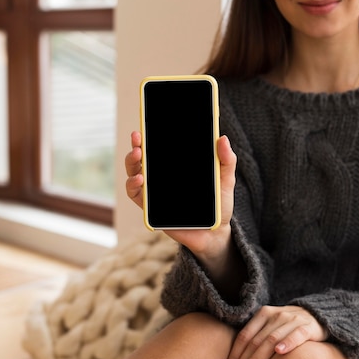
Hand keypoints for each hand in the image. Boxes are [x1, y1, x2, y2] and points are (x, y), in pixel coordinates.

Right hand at [124, 130, 236, 258]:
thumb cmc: (219, 205)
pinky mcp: (151, 208)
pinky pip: (135, 195)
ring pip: (134, 173)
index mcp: (177, 166)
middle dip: (136, 145)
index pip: (159, 147)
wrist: (215, 234)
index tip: (146, 124)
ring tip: (138, 155)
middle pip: (142, 157)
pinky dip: (132, 185)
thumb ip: (226, 160)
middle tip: (138, 138)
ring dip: (132, 163)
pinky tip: (139, 180)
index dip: (150, 135)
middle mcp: (162, 177)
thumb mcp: (225, 181)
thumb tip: (222, 138)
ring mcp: (155, 192)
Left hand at [223, 305, 327, 358]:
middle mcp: (275, 315)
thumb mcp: (271, 326)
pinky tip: (279, 352)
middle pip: (255, 341)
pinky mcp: (307, 327)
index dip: (235, 355)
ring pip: (271, 340)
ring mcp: (291, 320)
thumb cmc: (288, 326)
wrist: (317, 315)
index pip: (245, 336)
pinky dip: (288, 343)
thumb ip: (257, 338)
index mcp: (263, 314)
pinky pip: (296, 335)